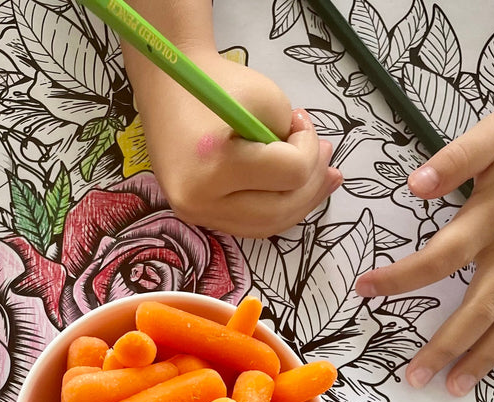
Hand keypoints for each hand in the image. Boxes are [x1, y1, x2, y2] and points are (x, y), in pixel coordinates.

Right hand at [134, 52, 341, 237]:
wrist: (168, 86)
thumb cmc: (217, 83)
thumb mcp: (266, 96)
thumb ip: (293, 137)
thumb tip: (312, 168)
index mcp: (215, 161)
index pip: (289, 173)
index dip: (309, 148)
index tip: (300, 120)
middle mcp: (200, 197)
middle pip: (280, 209)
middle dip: (312, 182)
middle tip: (325, 155)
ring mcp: (195, 212)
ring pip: (266, 227)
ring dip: (300, 204)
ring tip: (321, 178)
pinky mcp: (196, 214)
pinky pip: (247, 225)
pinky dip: (276, 210)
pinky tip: (295, 193)